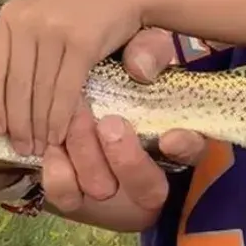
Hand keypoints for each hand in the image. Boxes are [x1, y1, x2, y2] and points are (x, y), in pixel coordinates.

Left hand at [0, 0, 141, 158]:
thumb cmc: (78, 9)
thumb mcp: (39, 19)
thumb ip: (19, 51)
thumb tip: (0, 100)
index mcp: (9, 16)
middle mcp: (26, 21)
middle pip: (15, 85)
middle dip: (17, 123)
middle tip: (21, 149)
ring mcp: (53, 31)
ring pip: (39, 92)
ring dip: (39, 127)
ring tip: (39, 147)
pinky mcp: (81, 43)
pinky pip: (64, 91)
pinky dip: (60, 118)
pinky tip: (59, 135)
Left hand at [41, 26, 204, 229]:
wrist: (59, 90)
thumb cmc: (108, 69)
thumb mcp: (131, 52)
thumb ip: (147, 50)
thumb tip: (142, 67)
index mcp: (171, 139)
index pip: (193, 152)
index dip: (185, 148)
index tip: (171, 137)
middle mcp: (146, 175)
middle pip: (149, 189)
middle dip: (127, 158)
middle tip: (108, 123)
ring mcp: (108, 188)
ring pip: (103, 189)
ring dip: (87, 154)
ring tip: (75, 120)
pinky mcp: (72, 195)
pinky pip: (66, 195)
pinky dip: (57, 171)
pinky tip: (52, 146)